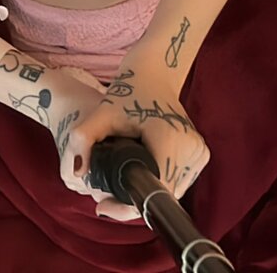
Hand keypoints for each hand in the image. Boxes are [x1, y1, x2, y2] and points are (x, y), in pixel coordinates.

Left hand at [63, 62, 209, 221]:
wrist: (155, 72)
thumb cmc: (126, 90)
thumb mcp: (101, 112)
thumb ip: (83, 139)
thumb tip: (76, 172)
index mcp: (170, 138)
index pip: (152, 190)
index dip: (125, 204)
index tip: (102, 205)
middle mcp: (191, 148)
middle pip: (161, 194)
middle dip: (132, 201)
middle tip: (105, 199)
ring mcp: (199, 152)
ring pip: (171, 192)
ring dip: (145, 194)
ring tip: (118, 189)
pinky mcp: (200, 154)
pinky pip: (178, 182)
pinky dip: (158, 184)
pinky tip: (138, 177)